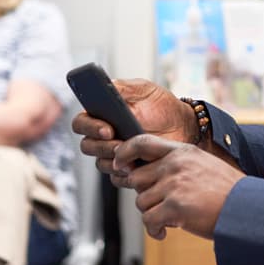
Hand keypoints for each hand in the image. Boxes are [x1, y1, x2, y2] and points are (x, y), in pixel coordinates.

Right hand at [73, 79, 195, 178]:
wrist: (183, 125)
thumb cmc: (161, 105)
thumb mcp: (143, 89)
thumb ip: (121, 87)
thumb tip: (103, 86)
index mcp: (102, 115)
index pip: (81, 122)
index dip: (90, 127)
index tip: (107, 129)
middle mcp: (103, 136)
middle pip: (87, 146)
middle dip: (102, 147)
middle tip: (120, 144)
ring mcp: (114, 154)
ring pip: (101, 163)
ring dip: (114, 161)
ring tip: (132, 157)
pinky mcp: (127, 169)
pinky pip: (116, 178)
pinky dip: (125, 174)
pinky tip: (138, 167)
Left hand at [113, 133, 244, 239]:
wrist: (246, 209)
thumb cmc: (227, 192)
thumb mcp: (202, 165)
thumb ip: (176, 165)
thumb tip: (147, 175)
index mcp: (181, 151)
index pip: (141, 142)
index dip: (124, 153)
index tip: (119, 164)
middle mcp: (175, 164)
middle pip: (136, 179)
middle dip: (145, 195)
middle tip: (159, 204)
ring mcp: (174, 185)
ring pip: (141, 202)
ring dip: (152, 214)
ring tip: (168, 220)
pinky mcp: (174, 206)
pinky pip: (149, 220)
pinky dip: (155, 230)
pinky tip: (165, 231)